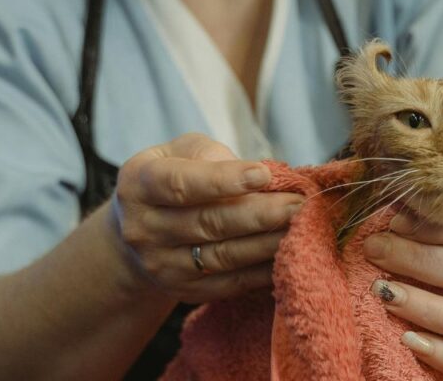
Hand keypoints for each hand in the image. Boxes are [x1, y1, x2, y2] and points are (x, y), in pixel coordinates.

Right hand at [110, 133, 303, 303]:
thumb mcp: (181, 151)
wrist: (139, 231)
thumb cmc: (175, 176)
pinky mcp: (184, 290)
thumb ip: (213, 156)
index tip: (264, 174)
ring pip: (223, 257)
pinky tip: (291, 254)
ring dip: (268, 243)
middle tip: (300, 204)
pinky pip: (231, 283)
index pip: (182, 184)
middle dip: (260, 214)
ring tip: (303, 227)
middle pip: (208, 223)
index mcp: (140, 184)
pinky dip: (263, 270)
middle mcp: (144, 229)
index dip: (224, 180)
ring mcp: (162, 265)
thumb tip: (263, 176)